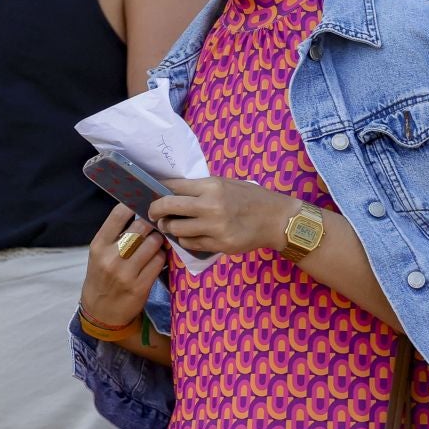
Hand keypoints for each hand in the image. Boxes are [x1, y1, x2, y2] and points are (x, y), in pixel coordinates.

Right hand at [80, 204, 165, 327]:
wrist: (100, 312)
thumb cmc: (102, 277)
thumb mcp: (100, 254)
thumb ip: (116, 234)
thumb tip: (142, 211)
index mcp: (98, 245)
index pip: (118, 214)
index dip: (134, 205)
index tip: (143, 204)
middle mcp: (111, 257)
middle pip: (141, 227)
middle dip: (152, 224)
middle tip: (156, 225)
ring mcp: (126, 273)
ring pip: (153, 243)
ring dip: (159, 241)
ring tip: (156, 244)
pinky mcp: (140, 287)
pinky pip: (159, 261)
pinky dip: (161, 257)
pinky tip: (157, 259)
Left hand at [151, 178, 292, 256]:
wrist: (276, 219)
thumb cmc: (251, 198)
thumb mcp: (226, 184)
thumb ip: (200, 188)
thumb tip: (171, 191)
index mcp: (211, 186)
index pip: (173, 186)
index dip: (158, 190)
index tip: (153, 194)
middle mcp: (210, 206)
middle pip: (168, 207)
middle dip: (155, 210)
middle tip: (153, 213)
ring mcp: (214, 228)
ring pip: (176, 229)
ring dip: (170, 227)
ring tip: (173, 225)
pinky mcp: (219, 245)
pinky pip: (190, 243)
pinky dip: (186, 239)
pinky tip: (191, 235)